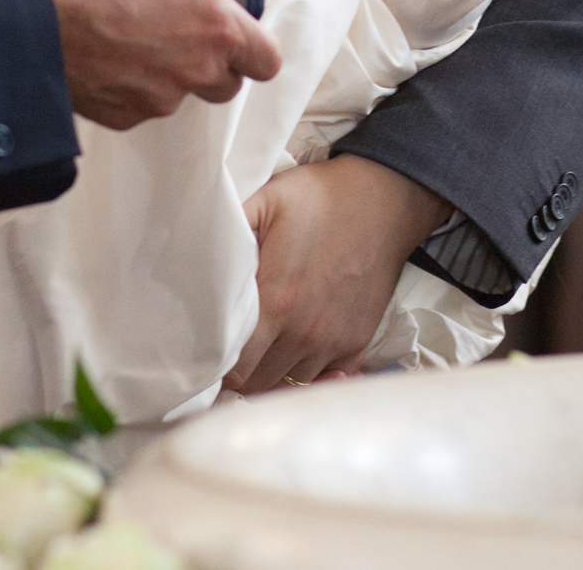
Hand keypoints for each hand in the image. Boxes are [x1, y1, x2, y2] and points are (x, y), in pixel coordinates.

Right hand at [22, 0, 281, 128]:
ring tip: (138, 35)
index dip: (255, 45)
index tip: (234, 27)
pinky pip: (139, 107)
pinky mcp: (120, 114)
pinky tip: (109, 55)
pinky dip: (131, 88)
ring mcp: (156, 98)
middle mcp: (193, 71)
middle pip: (227, 83)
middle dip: (213, 61)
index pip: (266, 60)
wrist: (28, 19)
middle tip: (183, 27)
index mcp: (215, 28)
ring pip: (181, 95)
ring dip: (170, 73)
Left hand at [224, 154, 453, 392]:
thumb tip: (197, 257)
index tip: (208, 352)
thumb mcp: (267, 199)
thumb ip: (231, 229)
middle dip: (240, 373)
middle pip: (258, 384)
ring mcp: (334, 341)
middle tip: (229, 352)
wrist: (386, 199)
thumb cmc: (322, 198)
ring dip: (272, 372)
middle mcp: (305, 332)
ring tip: (261, 350)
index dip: (215, 367)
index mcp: (277, 302)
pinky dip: (307, 368)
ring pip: (290, 382)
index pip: (235, 369)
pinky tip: (295, 347)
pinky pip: (325, 375)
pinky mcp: (357, 341)